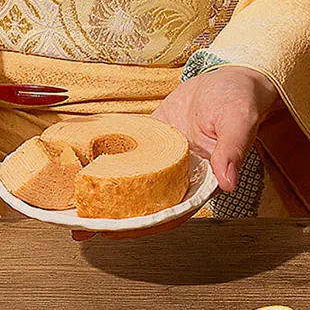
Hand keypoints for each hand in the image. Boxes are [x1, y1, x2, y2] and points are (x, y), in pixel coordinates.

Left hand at [72, 66, 278, 241]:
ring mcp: (159, 162)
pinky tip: (78, 172)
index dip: (145, 225)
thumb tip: (228, 181)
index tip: (120, 232)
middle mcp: (176, 178)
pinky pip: (123, 157)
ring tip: (71, 211)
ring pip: (130, 187)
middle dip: (115, 220)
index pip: (171, 213)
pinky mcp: (146, 143)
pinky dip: (103, 166)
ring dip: (104, 199)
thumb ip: (232, 150)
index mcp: (200, 182)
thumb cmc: (239, 100)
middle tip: (84, 227)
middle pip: (144, 206)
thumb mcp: (239, 121)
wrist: (227, 78)